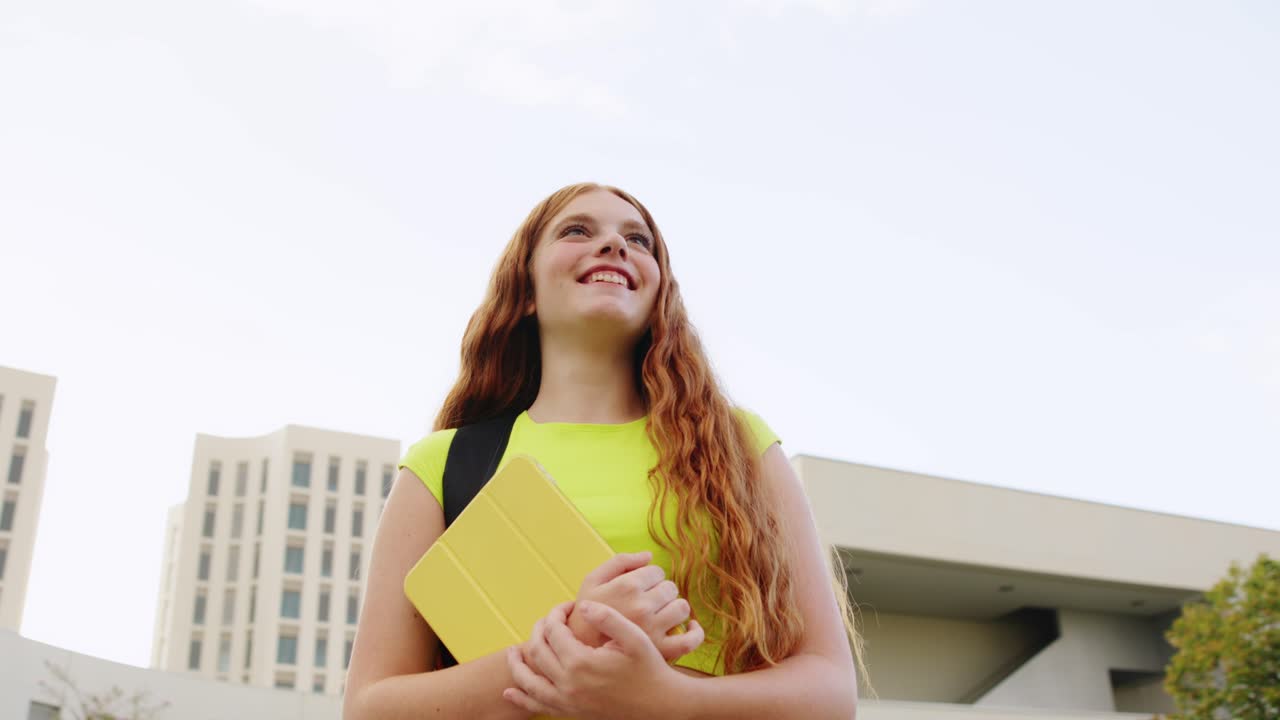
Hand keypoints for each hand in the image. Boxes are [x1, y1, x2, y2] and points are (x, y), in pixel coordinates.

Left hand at [506, 600, 689, 719]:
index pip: (553, 631)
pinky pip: (539, 705)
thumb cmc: (649, 668)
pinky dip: (522, 698)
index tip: (567, 605)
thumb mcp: (634, 637)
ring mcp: (568, 701)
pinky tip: (510, 692)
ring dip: (517, 666)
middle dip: (538, 631)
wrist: (661, 705)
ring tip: (511, 653)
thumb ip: (607, 617)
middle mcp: (569, 684)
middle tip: (549, 620)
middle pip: (538, 651)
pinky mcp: (572, 713)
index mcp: (581, 662)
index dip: (556, 614)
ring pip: (530, 682)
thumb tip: (582, 605)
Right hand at [569, 551, 703, 661]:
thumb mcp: (592, 580)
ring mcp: (653, 629)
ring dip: (674, 608)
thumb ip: (620, 561)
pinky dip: (695, 632)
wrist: (580, 653)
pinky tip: (690, 626)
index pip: (657, 571)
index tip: (639, 588)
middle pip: (670, 587)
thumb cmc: (587, 613)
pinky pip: (690, 639)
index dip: (649, 577)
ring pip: (682, 608)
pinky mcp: (661, 651)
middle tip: (646, 602)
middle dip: (661, 591)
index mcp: (627, 586)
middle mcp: (642, 606)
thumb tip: (649, 556)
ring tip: (659, 614)